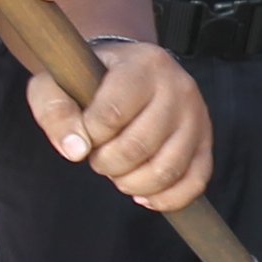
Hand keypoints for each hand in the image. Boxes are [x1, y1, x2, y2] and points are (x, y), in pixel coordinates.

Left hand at [39, 38, 210, 211]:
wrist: (129, 70)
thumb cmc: (89, 79)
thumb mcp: (58, 83)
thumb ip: (54, 110)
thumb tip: (76, 150)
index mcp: (143, 64)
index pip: (113, 113)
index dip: (90, 135)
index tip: (84, 132)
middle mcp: (179, 86)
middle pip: (138, 146)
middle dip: (107, 163)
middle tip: (97, 156)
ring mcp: (197, 116)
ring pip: (166, 169)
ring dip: (132, 183)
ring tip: (118, 173)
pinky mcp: (206, 142)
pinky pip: (195, 182)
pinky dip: (166, 198)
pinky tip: (142, 193)